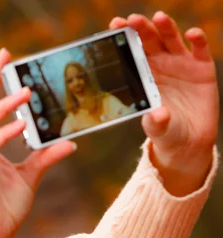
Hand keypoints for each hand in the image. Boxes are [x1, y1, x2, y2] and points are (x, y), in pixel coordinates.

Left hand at [110, 12, 218, 194]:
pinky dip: (198, 40)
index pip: (131, 52)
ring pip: (172, 40)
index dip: (124, 37)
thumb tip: (157, 115)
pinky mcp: (202, 68)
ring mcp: (181, 64)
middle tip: (132, 19)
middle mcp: (160, 65)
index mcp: (142, 75)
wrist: (188, 140)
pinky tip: (192, 34)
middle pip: (150, 41)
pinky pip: (200, 50)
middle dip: (141, 28)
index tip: (114, 25)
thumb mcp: (158, 129)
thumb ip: (156, 122)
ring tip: (159, 17)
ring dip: (166, 27)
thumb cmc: (165, 131)